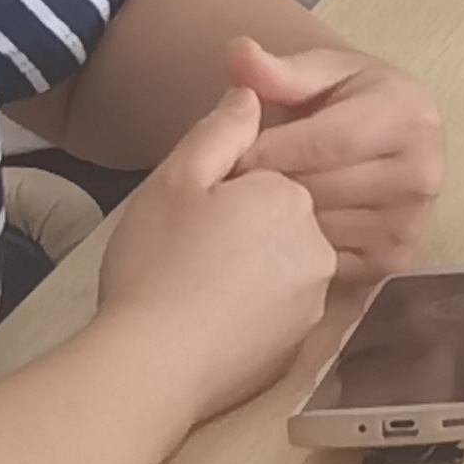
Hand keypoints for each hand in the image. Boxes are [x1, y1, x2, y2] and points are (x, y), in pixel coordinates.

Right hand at [94, 82, 335, 417]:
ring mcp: (312, 299)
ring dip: (247, 272)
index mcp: (292, 197)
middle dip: (242, 230)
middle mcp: (317, 245)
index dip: (225, 193)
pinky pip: (275, 313)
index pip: (269, 177)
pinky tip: (207, 319)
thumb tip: (251, 94)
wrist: (147, 368)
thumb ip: (221, 130)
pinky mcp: (297, 344)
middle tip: (186, 252)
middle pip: (280, 222)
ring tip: (194, 288)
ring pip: (280, 268)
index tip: (190, 215)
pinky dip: (248, 313)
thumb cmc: (156, 267)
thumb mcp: (176, 180)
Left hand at [223, 39, 443, 281]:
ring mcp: (412, 219)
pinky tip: (283, 233)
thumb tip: (237, 50)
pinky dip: (295, 252)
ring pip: (315, 231)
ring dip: (275, 224)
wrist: (384, 140)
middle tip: (233, 186)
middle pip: (315, 190)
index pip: (319, 143)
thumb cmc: (347, 102)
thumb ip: (275, 70)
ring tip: (254, 208)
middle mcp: (423, 169)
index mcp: (409, 114)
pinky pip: (323, 264)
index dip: (263, 150)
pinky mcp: (394, 259)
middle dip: (265, 189)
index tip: (227, 155)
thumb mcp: (318, 76)